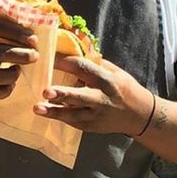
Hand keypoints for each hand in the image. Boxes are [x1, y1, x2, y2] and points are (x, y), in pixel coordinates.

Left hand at [33, 56, 153, 134]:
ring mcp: (97, 115)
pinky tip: (45, 114)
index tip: (46, 57)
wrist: (139, 115)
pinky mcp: (92, 127)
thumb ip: (94, 63)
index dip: (64, 63)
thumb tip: (71, 49)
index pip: (83, 68)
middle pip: (80, 96)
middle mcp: (102, 99)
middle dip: (63, 94)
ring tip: (37, 108)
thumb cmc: (124, 87)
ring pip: (74, 114)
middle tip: (45, 92)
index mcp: (106, 80)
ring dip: (55, 112)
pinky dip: (60, 117)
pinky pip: (74, 122)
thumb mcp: (114, 71)